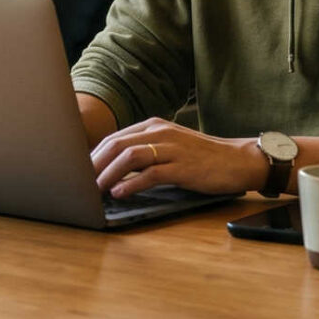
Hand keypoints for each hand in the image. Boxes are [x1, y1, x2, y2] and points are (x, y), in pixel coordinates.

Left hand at [90, 119, 268, 197]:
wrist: (238, 160)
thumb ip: (145, 152)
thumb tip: (113, 169)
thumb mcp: (170, 147)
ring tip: (95, 189)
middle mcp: (160, 132)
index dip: (94, 155)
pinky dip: (131, 183)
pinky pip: (151, 173)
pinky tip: (120, 192)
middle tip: (80, 182)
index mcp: (154, 126)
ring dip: (108, 174)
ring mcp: (172, 148)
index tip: (80, 172)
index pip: (115, 138)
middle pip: (116, 144)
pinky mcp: (183, 166)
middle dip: (94, 164)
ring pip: (130, 156)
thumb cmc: (202, 158)